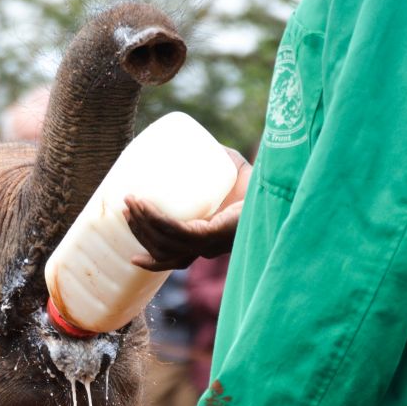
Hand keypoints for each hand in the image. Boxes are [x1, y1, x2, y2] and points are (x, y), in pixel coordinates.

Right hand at [124, 149, 252, 270]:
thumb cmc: (261, 184)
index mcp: (208, 241)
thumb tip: (202, 144)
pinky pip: (173, 229)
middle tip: (124, 210)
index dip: (152, 261)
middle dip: (139, 233)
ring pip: (162, 241)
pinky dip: (154, 218)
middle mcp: (205, 248)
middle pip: (162, 251)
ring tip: (129, 201)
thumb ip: (218, 159)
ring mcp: (206, 243)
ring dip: (141, 223)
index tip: (132, 257)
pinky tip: (142, 205)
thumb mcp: (233, 173)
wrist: (282, 190)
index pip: (174, 259)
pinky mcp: (209, 234)